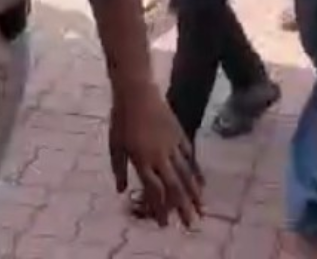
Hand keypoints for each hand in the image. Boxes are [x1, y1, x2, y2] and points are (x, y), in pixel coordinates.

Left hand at [109, 83, 203, 226]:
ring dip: (194, 193)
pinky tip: (200, 182)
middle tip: (191, 224)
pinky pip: (189, 157)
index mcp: (141, 160)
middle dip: (183, 208)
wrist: (136, 93)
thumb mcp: (115, 146)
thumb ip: (118, 169)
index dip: (160, 209)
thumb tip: (121, 190)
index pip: (153, 190)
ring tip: (201, 208)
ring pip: (186, 174)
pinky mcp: (179, 135)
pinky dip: (195, 171)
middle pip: (174, 187)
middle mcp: (159, 156)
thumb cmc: (121, 119)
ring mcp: (172, 145)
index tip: (165, 224)